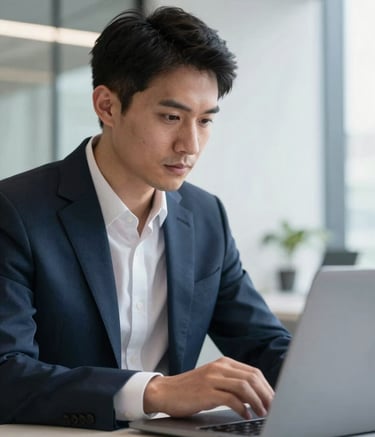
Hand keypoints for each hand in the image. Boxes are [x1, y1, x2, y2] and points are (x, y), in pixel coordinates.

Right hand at [143, 357, 273, 418]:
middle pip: (252, 378)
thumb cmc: (190, 390)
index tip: (274, 400)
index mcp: (224, 363)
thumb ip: (232, 383)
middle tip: (274, 408)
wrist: (165, 391)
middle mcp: (219, 367)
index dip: (267, 387)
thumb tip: (256, 396)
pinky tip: (245, 415)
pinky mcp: (206, 391)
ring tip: (263, 413)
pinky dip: (242, 408)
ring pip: (244, 386)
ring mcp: (212, 378)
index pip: (253, 372)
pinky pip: (231, 399)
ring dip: (257, 402)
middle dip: (266, 395)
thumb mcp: (213, 381)